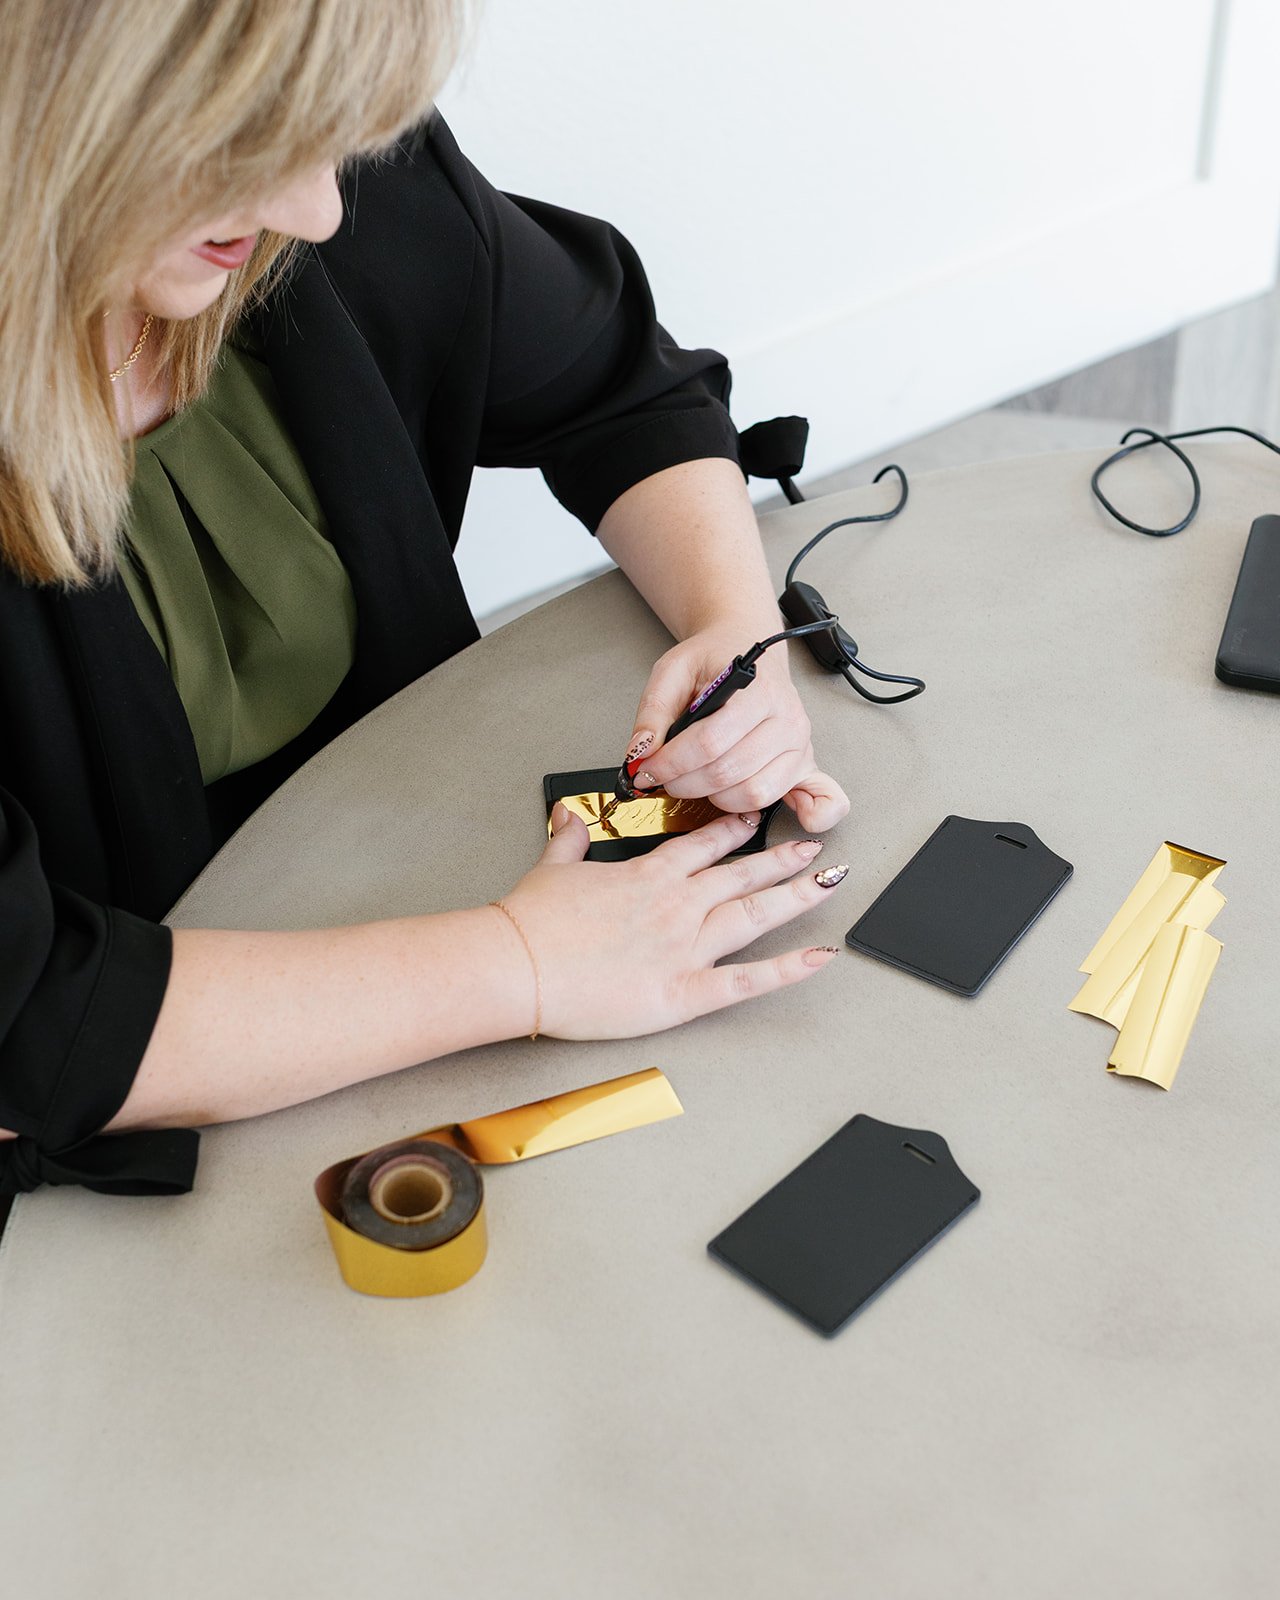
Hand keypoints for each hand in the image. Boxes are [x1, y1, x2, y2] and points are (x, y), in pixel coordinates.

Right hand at [498, 806, 847, 1038]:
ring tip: (830, 881)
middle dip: (782, 859)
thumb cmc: (530, 922)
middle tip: (814, 846)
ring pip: (755, 915)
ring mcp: (685, 946)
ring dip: (796, 896)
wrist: (517, 964)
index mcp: (647, 877)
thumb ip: (569, 839)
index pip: (703, 845)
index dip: (734, 830)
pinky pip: (746, 980)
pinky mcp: (682, 991)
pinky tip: (820, 957)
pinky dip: (787, 970)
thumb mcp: (551, 867)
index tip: (755, 819)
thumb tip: (569, 814)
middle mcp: (676, 905)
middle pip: (742, 875)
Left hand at [622, 626, 849, 831]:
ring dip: (718, 799)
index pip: (710, 742)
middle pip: (730, 772)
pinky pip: (821, 799)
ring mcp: (801, 745)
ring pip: (756, 794)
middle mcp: (787, 718)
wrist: (745, 644)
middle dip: (685, 783)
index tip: (646, 770)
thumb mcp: (673, 671)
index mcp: (758, 689)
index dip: (671, 763)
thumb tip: (641, 754)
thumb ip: (653, 712)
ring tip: (697, 783)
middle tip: (663, 778)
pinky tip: (800, 819)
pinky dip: (813, 815)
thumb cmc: (713, 660)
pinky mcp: (807, 765)